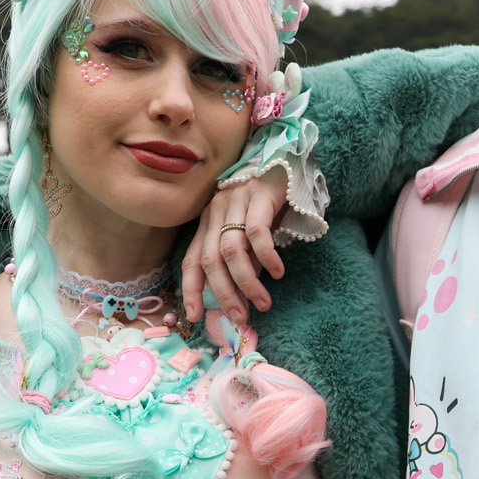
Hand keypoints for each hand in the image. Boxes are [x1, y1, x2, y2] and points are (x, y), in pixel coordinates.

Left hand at [184, 176, 287, 327]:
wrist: (287, 161)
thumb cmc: (267, 203)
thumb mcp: (248, 233)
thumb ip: (242, 260)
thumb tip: (240, 296)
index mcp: (208, 222)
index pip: (192, 260)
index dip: (191, 289)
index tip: (194, 315)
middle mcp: (216, 211)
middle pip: (211, 259)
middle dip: (223, 294)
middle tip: (239, 317)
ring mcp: (236, 201)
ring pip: (232, 250)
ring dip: (246, 282)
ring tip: (263, 303)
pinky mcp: (259, 195)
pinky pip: (258, 233)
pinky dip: (266, 257)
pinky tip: (277, 273)